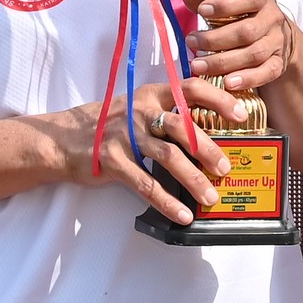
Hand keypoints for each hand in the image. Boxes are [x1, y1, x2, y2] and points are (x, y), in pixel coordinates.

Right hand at [97, 78, 244, 223]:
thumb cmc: (108, 125)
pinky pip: (145, 184)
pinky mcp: (113, 161)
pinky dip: (167, 201)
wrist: (61, 139)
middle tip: (226, 168)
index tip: (241, 115)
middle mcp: (140, 112)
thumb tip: (211, 135)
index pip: (191, 88)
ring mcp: (125, 136)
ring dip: (193, 179)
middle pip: (183, 127)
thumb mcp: (138, 108)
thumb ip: (169, 114)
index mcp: (152, 95)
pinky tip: (182, 214)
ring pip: (168, 157)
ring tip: (210, 197)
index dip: (219, 99)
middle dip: (209, 149)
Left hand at [184, 0, 296, 103]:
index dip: (226, 4)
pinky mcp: (279, 62)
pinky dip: (248, 79)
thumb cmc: (243, 14)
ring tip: (198, 65)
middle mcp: (273, 18)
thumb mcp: (228, 1)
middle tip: (191, 42)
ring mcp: (278, 42)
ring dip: (224, 62)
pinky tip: (227, 83)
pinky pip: (267, 72)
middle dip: (215, 39)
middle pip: (247, 31)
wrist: (272, 34)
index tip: (202, 11)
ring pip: (254, 54)